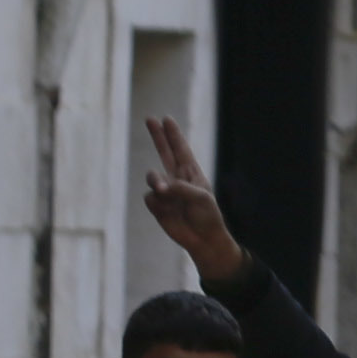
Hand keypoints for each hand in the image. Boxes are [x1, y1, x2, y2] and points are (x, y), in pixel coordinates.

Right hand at [140, 117, 246, 285]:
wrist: (202, 239)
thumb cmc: (207, 216)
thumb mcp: (200, 197)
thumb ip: (180, 187)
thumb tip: (158, 186)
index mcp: (191, 173)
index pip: (181, 149)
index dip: (173, 135)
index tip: (166, 118)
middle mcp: (177, 178)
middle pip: (164, 152)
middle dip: (157, 136)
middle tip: (149, 118)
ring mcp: (166, 191)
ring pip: (152, 176)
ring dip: (156, 181)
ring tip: (163, 190)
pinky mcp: (157, 204)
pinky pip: (150, 197)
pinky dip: (158, 203)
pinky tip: (169, 212)